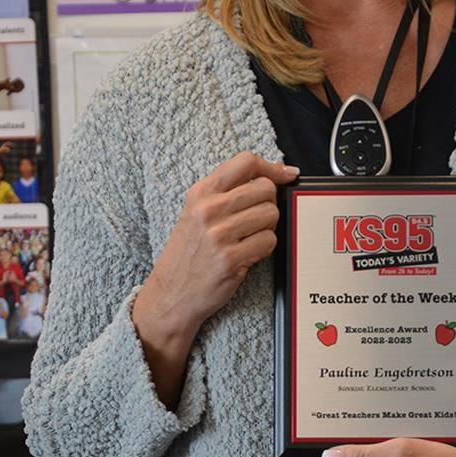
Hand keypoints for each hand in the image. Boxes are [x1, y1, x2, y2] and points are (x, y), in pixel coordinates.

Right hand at [135, 152, 298, 333]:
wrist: (170, 294)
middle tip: (255, 220)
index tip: (285, 176)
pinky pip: (269, 241)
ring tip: (248, 238)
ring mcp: (219, 234)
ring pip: (271, 214)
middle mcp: (209, 209)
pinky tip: (248, 254)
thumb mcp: (197, 212)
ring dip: (267, 227)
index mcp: (201, 192)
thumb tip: (276, 173)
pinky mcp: (230, 259)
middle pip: (266, 188)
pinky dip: (264, 248)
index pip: (246, 161)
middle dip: (269, 203)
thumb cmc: (189, 252)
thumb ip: (229, 191)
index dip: (272, 168)